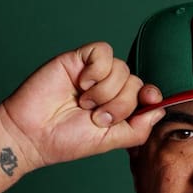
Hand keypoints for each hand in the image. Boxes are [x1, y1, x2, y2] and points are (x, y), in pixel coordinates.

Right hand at [1, 41, 164, 168]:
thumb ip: (137, 129)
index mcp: (117, 107)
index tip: (150, 100)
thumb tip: (159, 111)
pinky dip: (97, 70)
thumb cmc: (66, 140)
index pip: (145, 92)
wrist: (32, 134)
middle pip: (135, 82)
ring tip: (84, 103)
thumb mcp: (109, 141)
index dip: (152, 94)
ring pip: (122, 68)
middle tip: (96, 117)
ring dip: (106, 91)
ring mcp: (93, 73)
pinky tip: (82, 84)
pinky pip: (103, 52)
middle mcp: (108, 88)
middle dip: (120, 104)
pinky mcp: (78, 60)